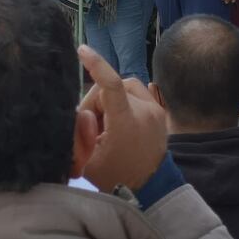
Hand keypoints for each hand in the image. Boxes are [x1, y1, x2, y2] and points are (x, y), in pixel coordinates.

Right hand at [77, 45, 167, 191]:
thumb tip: (83, 113)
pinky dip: (126, 99)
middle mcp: (144, 111)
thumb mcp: (87, 160)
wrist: (151, 188)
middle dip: (97, 101)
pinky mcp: (160, 112)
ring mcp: (155, 110)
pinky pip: (139, 92)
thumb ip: (79, 133)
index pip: (110, 85)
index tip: (82, 50)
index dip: (96, 64)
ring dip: (112, 98)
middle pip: (112, 87)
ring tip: (106, 124)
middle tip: (92, 126)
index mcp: (125, 122)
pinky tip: (119, 118)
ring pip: (126, 86)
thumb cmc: (116, 177)